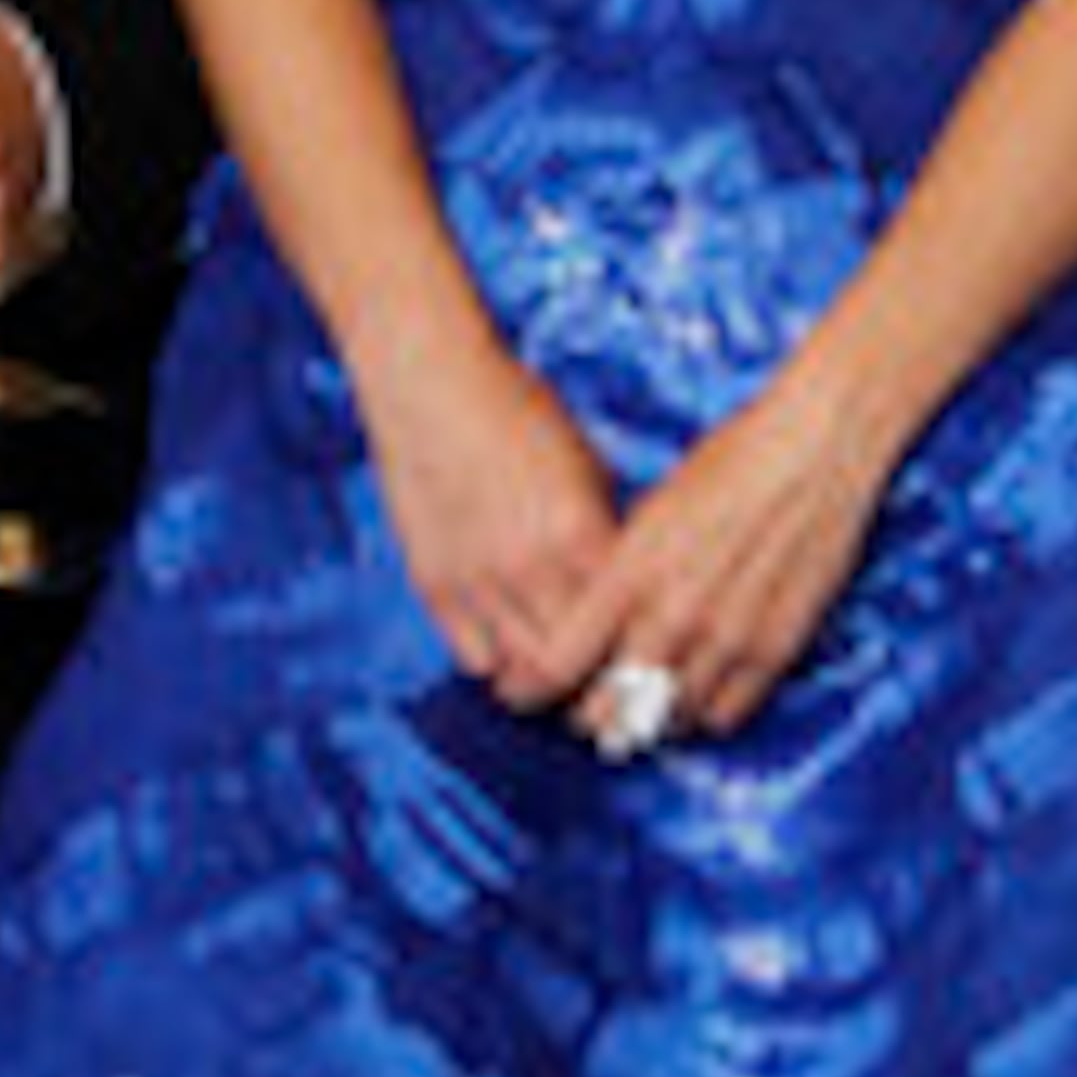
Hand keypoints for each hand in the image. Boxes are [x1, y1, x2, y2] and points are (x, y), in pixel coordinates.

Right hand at [358, 338, 621, 708]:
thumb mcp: (587, 464)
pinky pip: (473, 658)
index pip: (626, 627)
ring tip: (559, 679)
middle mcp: (530, 568)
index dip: (640, 653)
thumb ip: (607, 531)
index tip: (648, 663)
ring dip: (545, 686)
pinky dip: (497, 664)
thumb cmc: (515, 410)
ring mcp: (477, 582)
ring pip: (523, 676)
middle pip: (578, 667)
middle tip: (608, 691)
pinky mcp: (433, 586)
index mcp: (580, 535)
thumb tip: (629, 585)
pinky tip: (509, 649)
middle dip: (598, 688)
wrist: (428, 384)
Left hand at [564, 360, 891, 747]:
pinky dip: (703, 714)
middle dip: (592, 717)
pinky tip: (699, 691)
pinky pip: (725, 716)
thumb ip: (622, 572)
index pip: (559, 663)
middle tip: (593, 710)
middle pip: (609, 709)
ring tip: (647, 704)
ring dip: (650, 721)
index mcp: (630, 570)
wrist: (817, 446)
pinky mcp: (776, 647)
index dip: (540, 686)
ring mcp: (726, 636)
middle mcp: (672, 613)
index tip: (537, 689)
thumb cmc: (731, 461)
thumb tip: (596, 620)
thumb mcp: (655, 510)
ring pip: (666, 721)